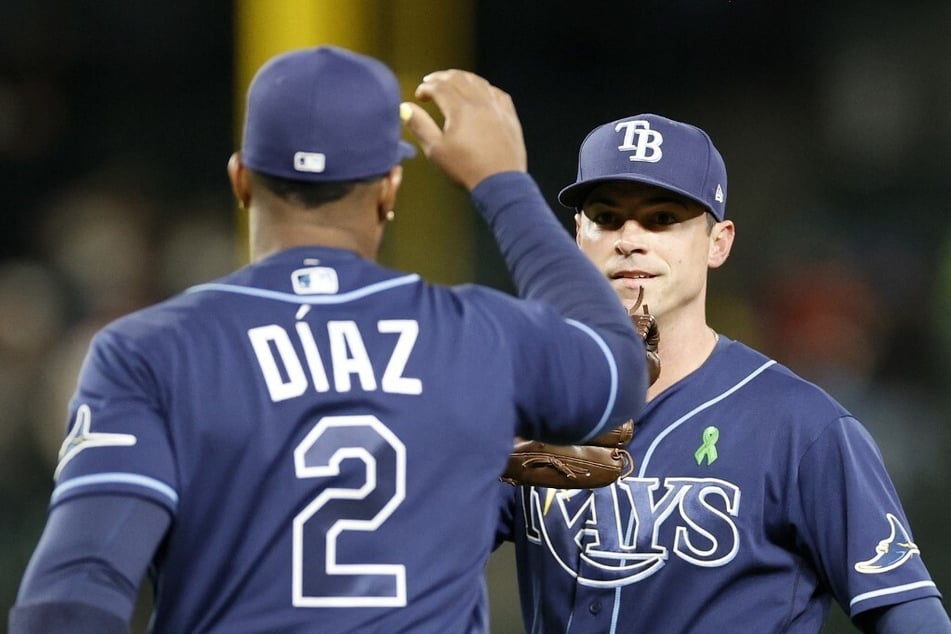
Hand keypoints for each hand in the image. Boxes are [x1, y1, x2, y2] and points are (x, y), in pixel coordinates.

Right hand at [401, 69, 526, 190]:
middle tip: (431, 81)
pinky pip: (497, 93)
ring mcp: (497, 107)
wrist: (500, 182)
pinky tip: (480, 92)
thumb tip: (405, 108)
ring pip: (478, 82)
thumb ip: (420, 126)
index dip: (426, 87)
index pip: (440, 87)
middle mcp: (480, 102)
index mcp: (460, 108)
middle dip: (442, 77)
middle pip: (459, 79)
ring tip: (452, 81)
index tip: (419, 94)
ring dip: (462, 78)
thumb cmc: (466, 168)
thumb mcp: (436, 150)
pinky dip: (484, 88)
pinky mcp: (510, 116)